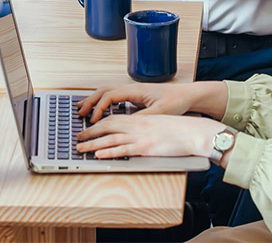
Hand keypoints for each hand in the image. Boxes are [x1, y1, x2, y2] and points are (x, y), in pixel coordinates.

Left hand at [76, 112, 226, 159]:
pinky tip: (98, 154)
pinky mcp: (145, 149)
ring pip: (110, 139)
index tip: (88, 126)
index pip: (113, 118)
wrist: (193, 132)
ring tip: (80, 148)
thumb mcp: (159, 123)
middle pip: (107, 126)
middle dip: (90, 132)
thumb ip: (145, 127)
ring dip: (93, 144)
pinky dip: (108, 153)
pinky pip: (122, 150)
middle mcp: (137, 126)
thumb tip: (135, 132)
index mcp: (140, 119)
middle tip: (78, 138)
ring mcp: (140, 137)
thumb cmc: (179, 129)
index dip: (98, 122)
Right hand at [77, 82, 204, 122]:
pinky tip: (100, 110)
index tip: (93, 120)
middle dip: (89, 101)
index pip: (109, 96)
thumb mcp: (160, 112)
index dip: (98, 108)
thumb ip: (142, 117)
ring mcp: (133, 91)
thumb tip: (126, 124)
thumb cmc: (176, 101)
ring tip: (83, 109)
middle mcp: (132, 88)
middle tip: (79, 112)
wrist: (188, 95)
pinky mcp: (135, 96)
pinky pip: (113, 96)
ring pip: (107, 91)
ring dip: (94, 99)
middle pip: (103, 90)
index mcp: (135, 90)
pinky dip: (102, 101)